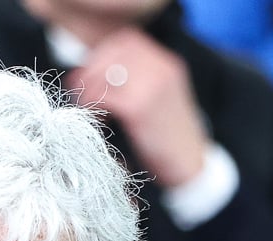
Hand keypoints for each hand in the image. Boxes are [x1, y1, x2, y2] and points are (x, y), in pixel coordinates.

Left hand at [67, 30, 214, 190]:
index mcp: (166, 63)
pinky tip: (98, 120)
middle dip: (92, 71)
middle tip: (81, 93)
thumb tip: (91, 76)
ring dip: (91, 89)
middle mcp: (162, 68)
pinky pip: (106, 96)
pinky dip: (94, 106)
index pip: (126, 42)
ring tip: (89, 109)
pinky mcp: (141, 108)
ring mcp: (153, 85)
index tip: (88, 75)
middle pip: (114, 54)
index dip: (102, 56)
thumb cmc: (168, 140)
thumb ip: (134, 84)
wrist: (192, 167)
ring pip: (107, 73)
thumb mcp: (157, 101)